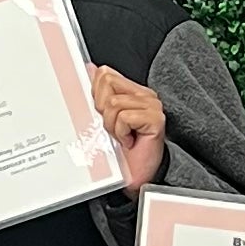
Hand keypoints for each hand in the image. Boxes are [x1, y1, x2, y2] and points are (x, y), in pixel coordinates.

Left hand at [93, 67, 168, 193]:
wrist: (134, 177)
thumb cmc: (120, 151)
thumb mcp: (103, 119)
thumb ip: (98, 93)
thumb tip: (88, 68)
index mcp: (132, 91)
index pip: (104, 74)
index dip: (95, 94)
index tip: (100, 115)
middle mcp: (144, 95)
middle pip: (107, 82)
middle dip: (102, 109)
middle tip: (113, 128)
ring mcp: (152, 106)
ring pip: (113, 102)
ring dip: (111, 126)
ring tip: (121, 137)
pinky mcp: (155, 119)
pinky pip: (124, 117)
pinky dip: (121, 133)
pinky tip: (129, 142)